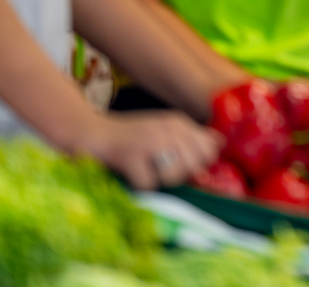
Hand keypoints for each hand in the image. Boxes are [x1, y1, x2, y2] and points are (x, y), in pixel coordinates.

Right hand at [72, 111, 221, 189]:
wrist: (89, 133)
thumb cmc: (128, 138)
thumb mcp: (163, 131)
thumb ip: (190, 138)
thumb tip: (219, 144)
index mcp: (178, 122)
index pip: (209, 150)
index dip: (197, 164)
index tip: (178, 164)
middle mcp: (168, 128)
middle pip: (193, 166)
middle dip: (177, 175)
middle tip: (155, 168)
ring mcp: (149, 141)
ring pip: (174, 176)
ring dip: (158, 180)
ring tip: (143, 169)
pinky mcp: (130, 156)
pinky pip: (148, 184)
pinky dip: (138, 185)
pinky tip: (129, 172)